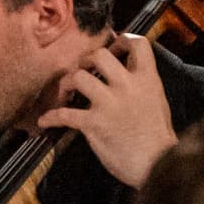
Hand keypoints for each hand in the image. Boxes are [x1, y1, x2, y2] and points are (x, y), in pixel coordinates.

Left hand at [35, 33, 175, 186]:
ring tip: (66, 92)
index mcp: (147, 79)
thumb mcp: (158, 102)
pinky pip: (64, 114)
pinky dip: (51, 117)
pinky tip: (45, 122)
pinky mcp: (93, 123)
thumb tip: (130, 76)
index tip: (114, 48)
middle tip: (83, 70)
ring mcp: (108, 103)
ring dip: (67, 83)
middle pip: (99, 55)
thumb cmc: (158, 139)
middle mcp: (126, 86)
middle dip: (86, 60)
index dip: (122, 40)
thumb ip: (143, 86)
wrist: (158, 164)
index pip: (138, 43)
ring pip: (78, 77)